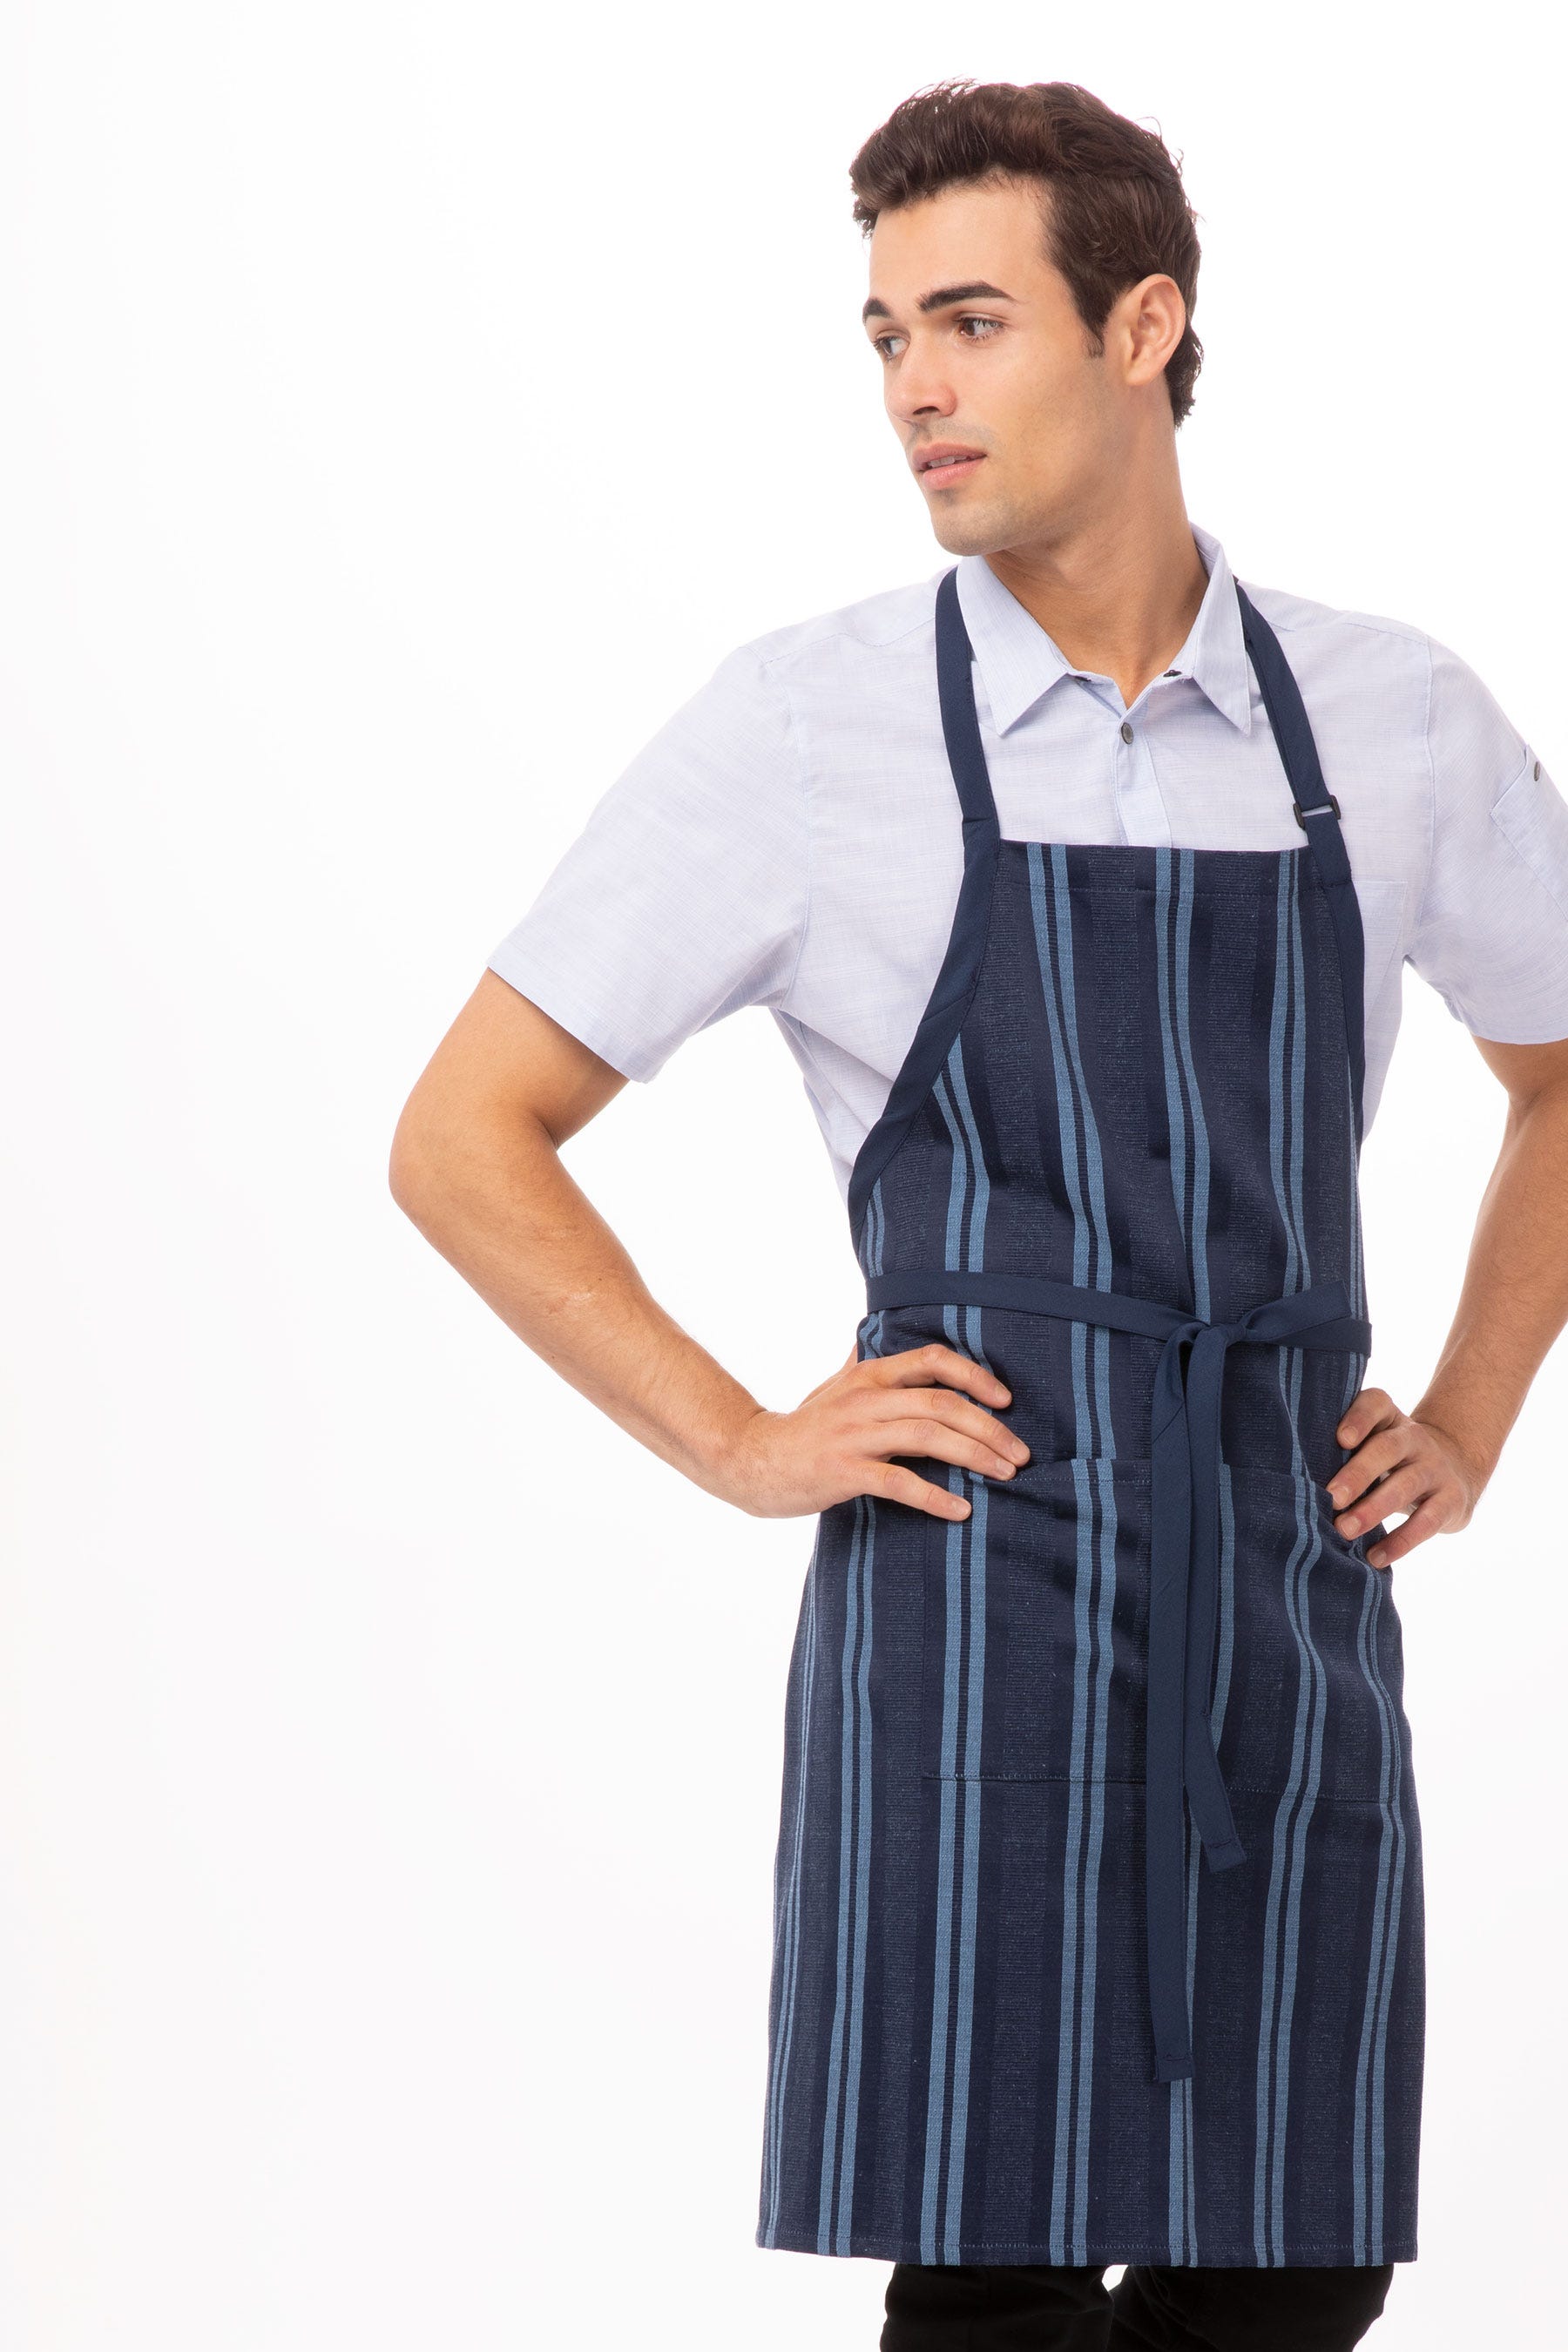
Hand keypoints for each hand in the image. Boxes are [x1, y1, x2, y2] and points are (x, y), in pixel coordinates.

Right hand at [717, 1339, 1029, 1520]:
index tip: (1007, 1401)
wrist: (750, 1460)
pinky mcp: (843, 1472)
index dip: (976, 1377)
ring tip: (1005, 1476)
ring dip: (975, 1456)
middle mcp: (865, 1399)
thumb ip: (864, 1365)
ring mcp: (853, 1435)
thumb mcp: (835, 1387)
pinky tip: (961, 1510)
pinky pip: (899, 1482)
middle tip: (1020, 1454)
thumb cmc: (802, 1427)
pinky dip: (935, 1497)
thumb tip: (876, 1334)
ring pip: (928, 1437)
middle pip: (942, 1403)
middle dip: (990, 1428)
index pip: (933, 1360)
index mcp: (869, 1376)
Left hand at [1328, 1387, 1486, 1568]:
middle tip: (1331, 1498)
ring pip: (1406, 1485)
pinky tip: (1375, 1557)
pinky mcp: (1451, 1499)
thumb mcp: (1374, 1442)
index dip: (1359, 1418)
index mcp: (1389, 1418)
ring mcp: (1435, 1468)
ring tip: (1344, 1530)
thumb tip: (1294, 1480)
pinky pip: (1426, 1521)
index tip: (1340, 1439)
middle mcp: (1414, 1438)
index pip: (1376, 1404)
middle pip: (1387, 1448)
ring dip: (1373, 1509)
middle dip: (1358, 1473)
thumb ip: (1342, 1451)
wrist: (1456, 1466)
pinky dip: (1400, 1542)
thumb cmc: (1391, 1458)